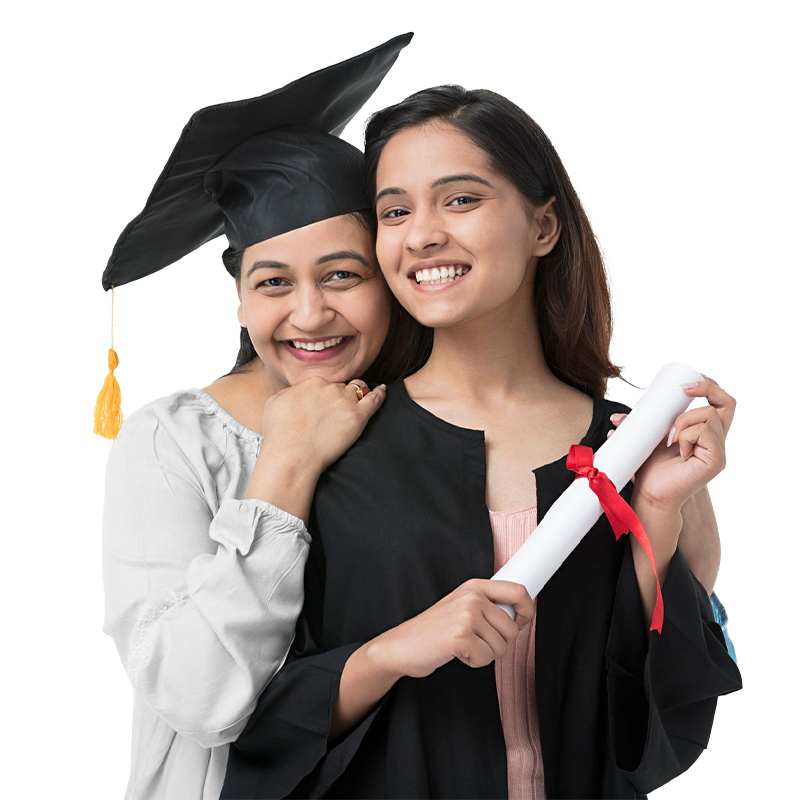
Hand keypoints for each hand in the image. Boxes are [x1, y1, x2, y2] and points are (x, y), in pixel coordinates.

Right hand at [259, 376, 385, 473]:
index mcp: (311, 383)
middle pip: (340, 387)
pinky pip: (375, 400)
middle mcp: (330, 388)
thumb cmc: (279, 435)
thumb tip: (297, 392)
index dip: (324, 395)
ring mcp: (345, 401)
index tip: (324, 405)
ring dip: (359, 394)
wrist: (292, 456)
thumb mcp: (274, 403)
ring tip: (362, 399)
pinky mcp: (357, 417)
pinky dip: (380, 394)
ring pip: (358, 390)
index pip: (324, 384)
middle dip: (339, 397)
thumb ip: (289, 393)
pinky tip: (383, 392)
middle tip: (336, 412)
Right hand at [368, 579, 534, 678]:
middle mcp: (472, 596)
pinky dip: (475, 662)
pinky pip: (487, 658)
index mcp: (474, 586)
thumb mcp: (461, 607)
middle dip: (500, 643)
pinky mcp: (460, 636)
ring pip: (502, 646)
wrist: (401, 646)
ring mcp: (466, 615)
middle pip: (512, 628)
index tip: (521, 621)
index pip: (518, 591)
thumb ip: (487, 606)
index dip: (527, 610)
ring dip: (486, 654)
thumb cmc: (434, 631)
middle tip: (478, 642)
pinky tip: (458, 654)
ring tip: (464, 647)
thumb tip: (520, 613)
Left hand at [607, 374, 735, 511]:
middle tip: (683, 390)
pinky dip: (686, 435)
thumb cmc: (650, 470)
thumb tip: (617, 418)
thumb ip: (639, 425)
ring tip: (670, 438)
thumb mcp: (648, 439)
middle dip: (706, 389)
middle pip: (727, 403)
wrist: (649, 494)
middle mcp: (717, 440)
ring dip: (684, 420)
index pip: (721, 402)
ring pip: (708, 415)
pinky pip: (704, 432)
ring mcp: (718, 451)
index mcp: (705, 432)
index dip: (709, 386)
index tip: (686, 383)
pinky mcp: (716, 460)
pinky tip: (678, 449)